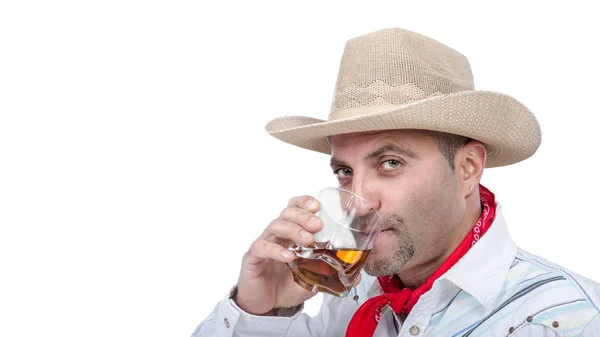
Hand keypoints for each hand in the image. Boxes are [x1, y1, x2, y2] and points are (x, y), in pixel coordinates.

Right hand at [233, 195, 322, 314]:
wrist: (266, 306)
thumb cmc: (287, 285)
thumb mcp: (314, 278)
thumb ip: (331, 273)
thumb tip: (356, 276)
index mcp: (290, 233)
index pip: (295, 208)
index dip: (304, 202)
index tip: (318, 206)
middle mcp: (277, 235)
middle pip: (287, 213)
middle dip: (303, 215)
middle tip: (318, 225)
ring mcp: (264, 244)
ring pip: (275, 226)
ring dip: (293, 230)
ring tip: (308, 240)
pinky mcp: (252, 258)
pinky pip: (262, 247)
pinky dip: (276, 250)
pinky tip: (288, 256)